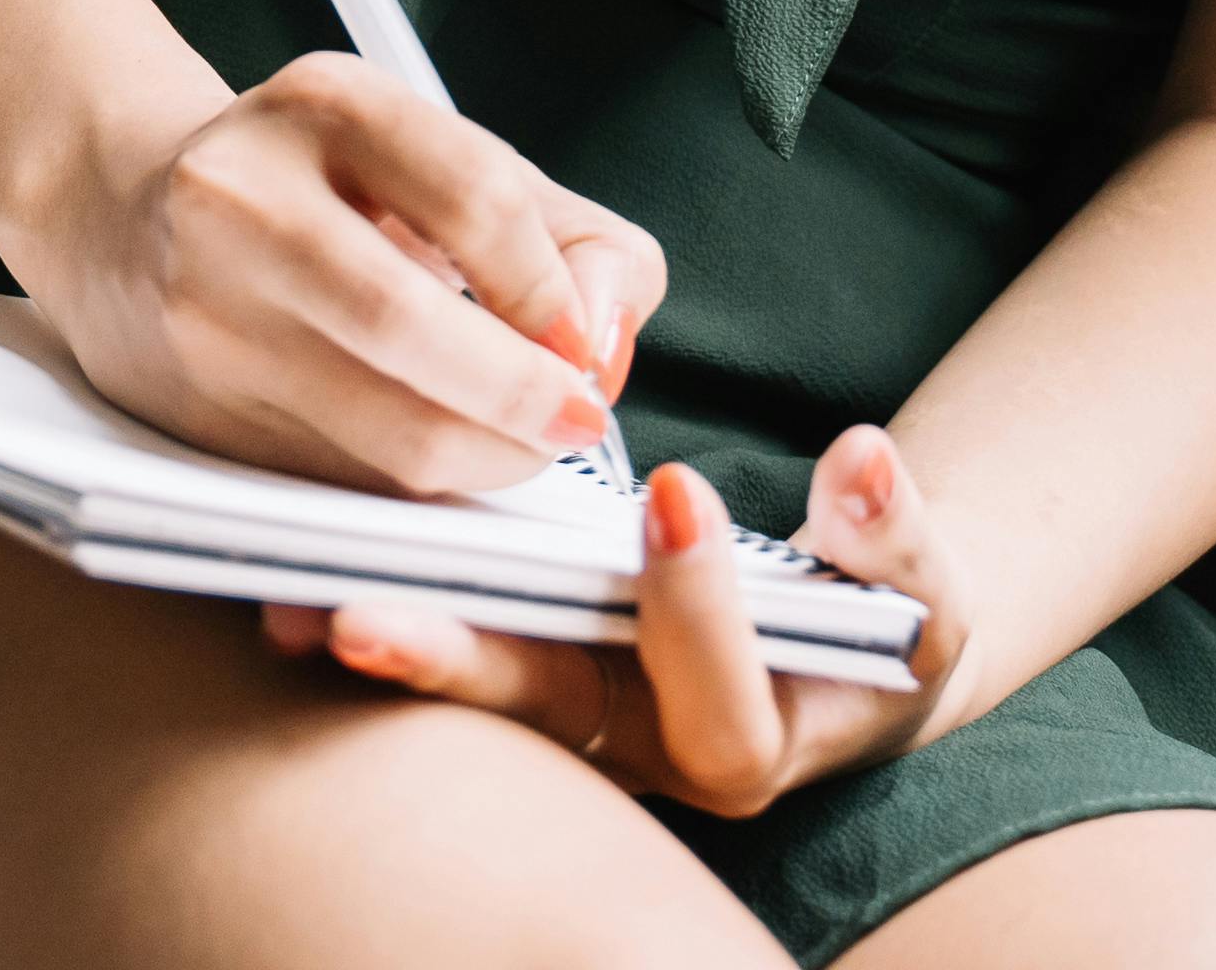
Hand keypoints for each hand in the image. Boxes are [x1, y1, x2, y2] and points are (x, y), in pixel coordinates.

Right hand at [31, 56, 667, 496]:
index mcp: (327, 105)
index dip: (552, 290)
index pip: (474, 197)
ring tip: (520, 443)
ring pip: (381, 429)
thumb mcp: (442, 164)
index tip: (586, 345)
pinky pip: (342, 482)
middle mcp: (245, 198)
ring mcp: (205, 309)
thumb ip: (566, 234)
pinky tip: (436, 454)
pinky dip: (414, 489)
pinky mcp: (194, 413)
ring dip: (485, 458)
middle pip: (410, 322)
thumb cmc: (322, 193)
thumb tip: (607, 339)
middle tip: (576, 419)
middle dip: (523, 396)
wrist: (125, 218)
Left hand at [265, 427, 971, 815]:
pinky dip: (388, 616)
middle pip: (554, 720)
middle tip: (368, 615)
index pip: (721, 714)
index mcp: (759, 742)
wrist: (851, 643)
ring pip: (483, 692)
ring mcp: (582, 719)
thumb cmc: (885, 609)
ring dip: (395, 645)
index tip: (676, 495)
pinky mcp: (533, 672)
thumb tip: (861, 461)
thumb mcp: (920, 577)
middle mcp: (651, 754)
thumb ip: (893, 529)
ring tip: (298, 601)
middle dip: (464, 666)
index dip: (699, 614)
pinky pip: (456, 651)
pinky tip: (295, 585)